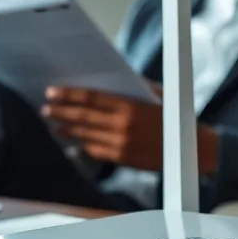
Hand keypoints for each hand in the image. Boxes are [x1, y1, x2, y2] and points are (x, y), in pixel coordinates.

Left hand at [41, 86, 218, 173]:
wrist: (192, 149)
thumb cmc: (175, 117)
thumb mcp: (158, 95)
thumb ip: (134, 87)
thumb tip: (111, 79)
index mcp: (130, 105)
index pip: (91, 98)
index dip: (69, 95)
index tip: (52, 92)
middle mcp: (122, 125)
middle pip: (83, 117)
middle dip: (61, 111)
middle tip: (46, 107)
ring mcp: (121, 144)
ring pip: (85, 135)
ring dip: (66, 129)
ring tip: (52, 124)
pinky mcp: (123, 159)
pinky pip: (95, 150)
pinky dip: (81, 144)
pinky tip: (71, 140)